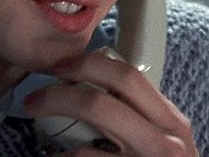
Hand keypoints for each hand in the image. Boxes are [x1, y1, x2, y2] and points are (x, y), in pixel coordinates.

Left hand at [23, 50, 198, 155]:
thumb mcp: (167, 142)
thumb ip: (144, 117)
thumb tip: (99, 88)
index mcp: (172, 123)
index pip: (129, 78)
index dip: (88, 66)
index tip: (62, 67)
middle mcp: (162, 143)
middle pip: (102, 101)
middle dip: (61, 93)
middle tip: (36, 97)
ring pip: (87, 139)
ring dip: (54, 126)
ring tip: (37, 127)